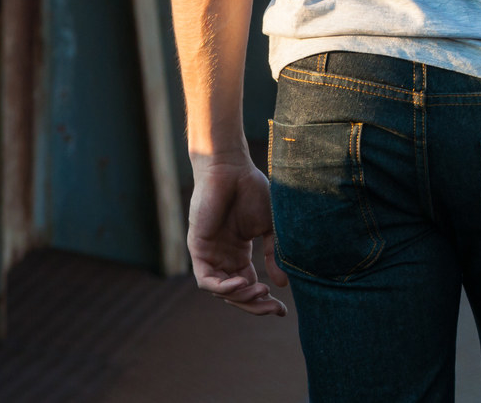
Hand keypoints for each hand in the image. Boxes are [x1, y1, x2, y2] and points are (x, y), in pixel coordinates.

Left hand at [188, 159, 287, 315]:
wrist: (232, 169)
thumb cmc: (252, 191)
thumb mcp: (269, 227)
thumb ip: (274, 255)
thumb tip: (283, 283)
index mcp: (239, 254)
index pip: (249, 286)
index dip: (264, 301)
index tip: (282, 310)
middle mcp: (223, 259)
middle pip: (236, 295)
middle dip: (254, 305)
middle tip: (274, 309)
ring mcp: (210, 256)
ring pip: (221, 292)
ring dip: (241, 297)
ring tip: (261, 291)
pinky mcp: (198, 250)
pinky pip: (206, 281)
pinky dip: (222, 287)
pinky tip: (240, 283)